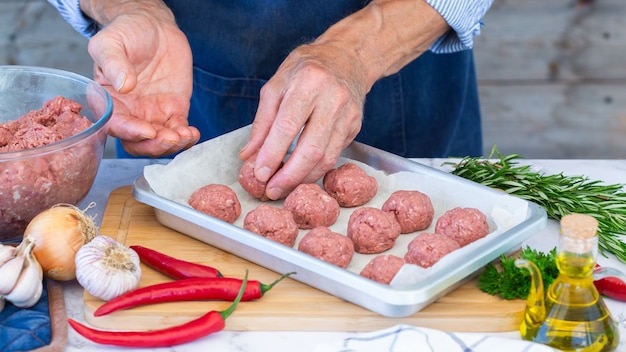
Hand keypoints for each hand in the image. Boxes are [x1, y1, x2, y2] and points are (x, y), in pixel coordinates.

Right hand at [85, 3, 199, 156]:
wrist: (154, 26)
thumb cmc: (126, 32)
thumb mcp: (110, 42)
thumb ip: (113, 63)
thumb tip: (123, 85)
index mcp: (109, 100)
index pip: (116, 125)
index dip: (131, 133)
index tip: (147, 130)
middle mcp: (129, 112)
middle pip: (138, 143)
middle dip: (154, 146)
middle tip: (170, 138)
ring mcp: (152, 113)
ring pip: (159, 142)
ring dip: (173, 145)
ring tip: (185, 135)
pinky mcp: (173, 110)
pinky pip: (179, 131)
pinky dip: (186, 137)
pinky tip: (192, 132)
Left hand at [240, 42, 365, 199]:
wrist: (347, 58)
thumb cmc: (306, 69)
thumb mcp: (277, 84)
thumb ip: (263, 121)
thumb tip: (248, 155)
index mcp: (308, 82)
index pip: (287, 126)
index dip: (272, 154)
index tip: (260, 174)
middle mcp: (332, 98)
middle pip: (311, 148)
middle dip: (289, 176)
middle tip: (272, 191)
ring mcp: (348, 114)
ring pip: (326, 158)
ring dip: (303, 178)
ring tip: (284, 187)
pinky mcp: (356, 126)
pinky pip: (335, 155)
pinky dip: (317, 170)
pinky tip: (302, 175)